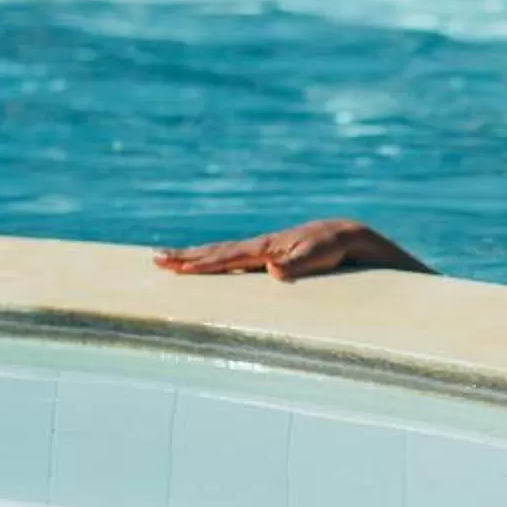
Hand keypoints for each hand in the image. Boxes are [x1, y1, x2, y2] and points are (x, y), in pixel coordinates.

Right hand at [151, 218, 417, 281]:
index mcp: (267, 247)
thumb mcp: (321, 256)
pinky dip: (216, 261)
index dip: (202, 263)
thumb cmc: (337, 248)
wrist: (350, 236)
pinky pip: (234, 258)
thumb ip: (297, 264)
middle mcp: (261, 247)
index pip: (227, 257)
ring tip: (171, 259)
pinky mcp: (270, 255)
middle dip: (186, 256)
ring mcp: (264, 250)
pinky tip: (208, 266)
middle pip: (217, 252)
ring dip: (196, 257)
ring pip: (222, 253)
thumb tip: (272, 270)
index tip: (176, 267)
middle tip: (156, 259)